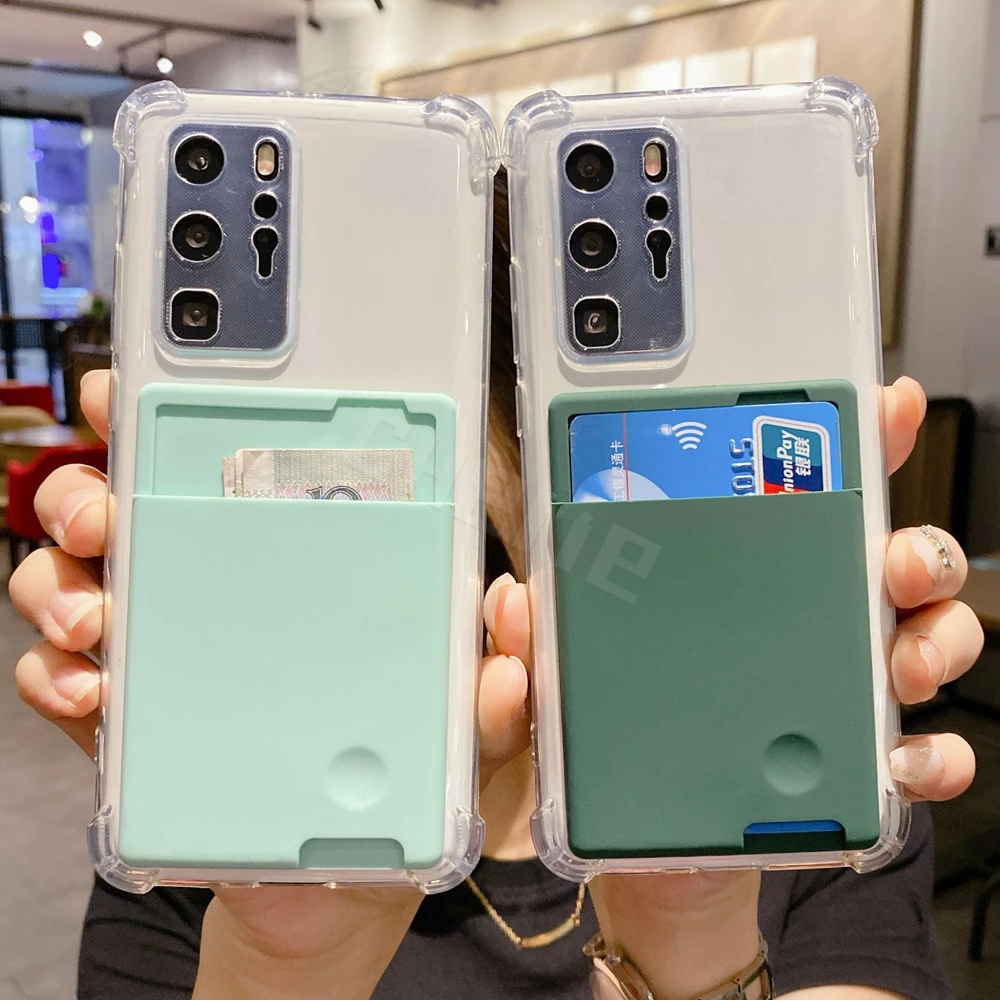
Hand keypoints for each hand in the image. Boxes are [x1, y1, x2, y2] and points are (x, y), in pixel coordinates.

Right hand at [9, 370, 531, 998]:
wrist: (343, 883)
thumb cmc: (404, 779)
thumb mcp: (460, 730)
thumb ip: (492, 683)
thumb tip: (512, 611)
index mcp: (297, 565)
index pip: (228, 468)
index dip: (171, 420)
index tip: (138, 396)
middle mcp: (217, 589)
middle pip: (123, 505)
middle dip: (92, 491)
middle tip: (106, 513)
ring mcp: (166, 651)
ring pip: (75, 580)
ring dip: (65, 582)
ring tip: (98, 616)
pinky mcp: (128, 722)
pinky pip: (62, 677)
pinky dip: (58, 675)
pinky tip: (94, 693)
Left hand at [482, 376, 982, 997]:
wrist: (649, 855)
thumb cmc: (616, 743)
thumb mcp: (564, 688)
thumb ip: (539, 644)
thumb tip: (516, 604)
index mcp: (743, 582)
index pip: (806, 501)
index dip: (853, 447)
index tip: (883, 405)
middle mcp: (805, 626)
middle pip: (888, 563)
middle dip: (914, 549)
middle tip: (894, 557)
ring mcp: (838, 696)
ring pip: (924, 642)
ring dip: (935, 640)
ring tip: (904, 660)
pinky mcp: (854, 774)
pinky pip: (919, 756)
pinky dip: (932, 756)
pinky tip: (909, 760)